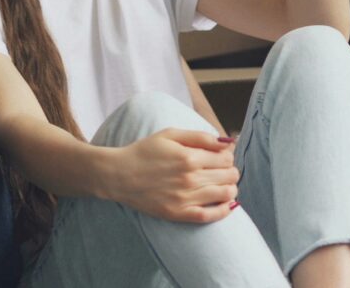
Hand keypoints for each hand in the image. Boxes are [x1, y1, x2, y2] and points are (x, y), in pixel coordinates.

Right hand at [107, 129, 239, 222]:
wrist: (119, 175)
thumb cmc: (144, 151)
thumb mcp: (170, 134)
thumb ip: (200, 136)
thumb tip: (228, 142)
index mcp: (189, 157)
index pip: (226, 158)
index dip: (227, 157)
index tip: (220, 157)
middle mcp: (190, 178)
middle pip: (229, 176)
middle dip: (230, 172)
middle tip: (221, 171)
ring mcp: (185, 198)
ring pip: (225, 194)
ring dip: (230, 188)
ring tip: (222, 185)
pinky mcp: (179, 213)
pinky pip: (210, 216)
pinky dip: (224, 210)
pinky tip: (226, 204)